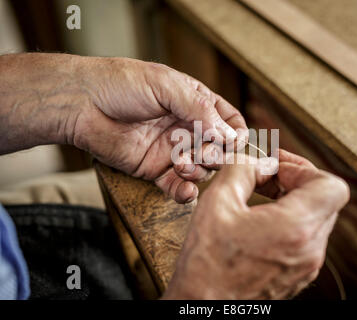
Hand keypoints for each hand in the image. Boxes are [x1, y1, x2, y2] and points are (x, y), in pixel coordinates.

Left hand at [0, 53, 247, 202]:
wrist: (83, 104)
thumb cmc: (122, 85)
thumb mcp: (166, 86)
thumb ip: (199, 109)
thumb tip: (229, 136)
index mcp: (195, 104)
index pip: (229, 121)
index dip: (236, 134)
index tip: (234, 143)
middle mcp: (188, 128)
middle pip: (220, 150)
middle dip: (217, 155)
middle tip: (204, 154)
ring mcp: (173, 151)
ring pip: (202, 170)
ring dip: (199, 172)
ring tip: (181, 164)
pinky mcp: (156, 170)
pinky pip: (177, 186)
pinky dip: (185, 193)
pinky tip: (185, 192)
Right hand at [163, 149, 349, 298]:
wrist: (203, 308)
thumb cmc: (206, 265)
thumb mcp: (217, 203)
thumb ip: (242, 169)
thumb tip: (258, 162)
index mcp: (295, 228)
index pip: (331, 186)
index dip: (304, 168)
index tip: (278, 167)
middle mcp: (309, 250)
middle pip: (325, 200)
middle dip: (296, 181)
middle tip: (267, 177)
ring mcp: (306, 266)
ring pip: (316, 219)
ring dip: (293, 201)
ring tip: (261, 198)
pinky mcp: (297, 276)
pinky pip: (306, 240)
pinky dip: (290, 222)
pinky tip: (261, 222)